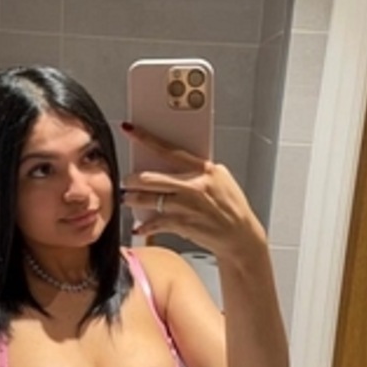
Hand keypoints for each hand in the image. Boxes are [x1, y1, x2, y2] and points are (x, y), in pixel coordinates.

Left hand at [121, 124, 265, 262]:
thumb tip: (170, 163)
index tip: (130, 130)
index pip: (169, 150)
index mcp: (204, 169)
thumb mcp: (220, 179)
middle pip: (151, 178)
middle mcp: (193, 186)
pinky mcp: (181, 224)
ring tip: (127, 199)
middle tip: (126, 180)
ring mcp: (186, 206)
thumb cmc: (230, 207)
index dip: (146, 139)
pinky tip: (140, 227)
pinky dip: (144, 226)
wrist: (240, 236)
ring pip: (147, 200)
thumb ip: (197, 170)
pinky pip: (154, 223)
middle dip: (132, 179)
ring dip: (132, 200)